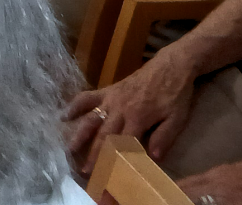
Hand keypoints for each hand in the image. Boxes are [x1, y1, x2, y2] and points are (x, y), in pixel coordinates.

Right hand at [64, 54, 199, 175]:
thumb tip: (152, 158)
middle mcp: (121, 109)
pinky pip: (88, 97)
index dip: (113, 160)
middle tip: (85, 171)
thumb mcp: (177, 118)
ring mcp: (111, 99)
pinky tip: (64, 115)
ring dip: (79, 134)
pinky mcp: (107, 90)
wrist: (171, 67)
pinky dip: (75, 105)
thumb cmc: (176, 95)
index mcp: (138, 118)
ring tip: (68, 148)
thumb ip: (164, 137)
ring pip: (92, 118)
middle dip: (94, 154)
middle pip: (104, 135)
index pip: (122, 144)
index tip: (106, 175)